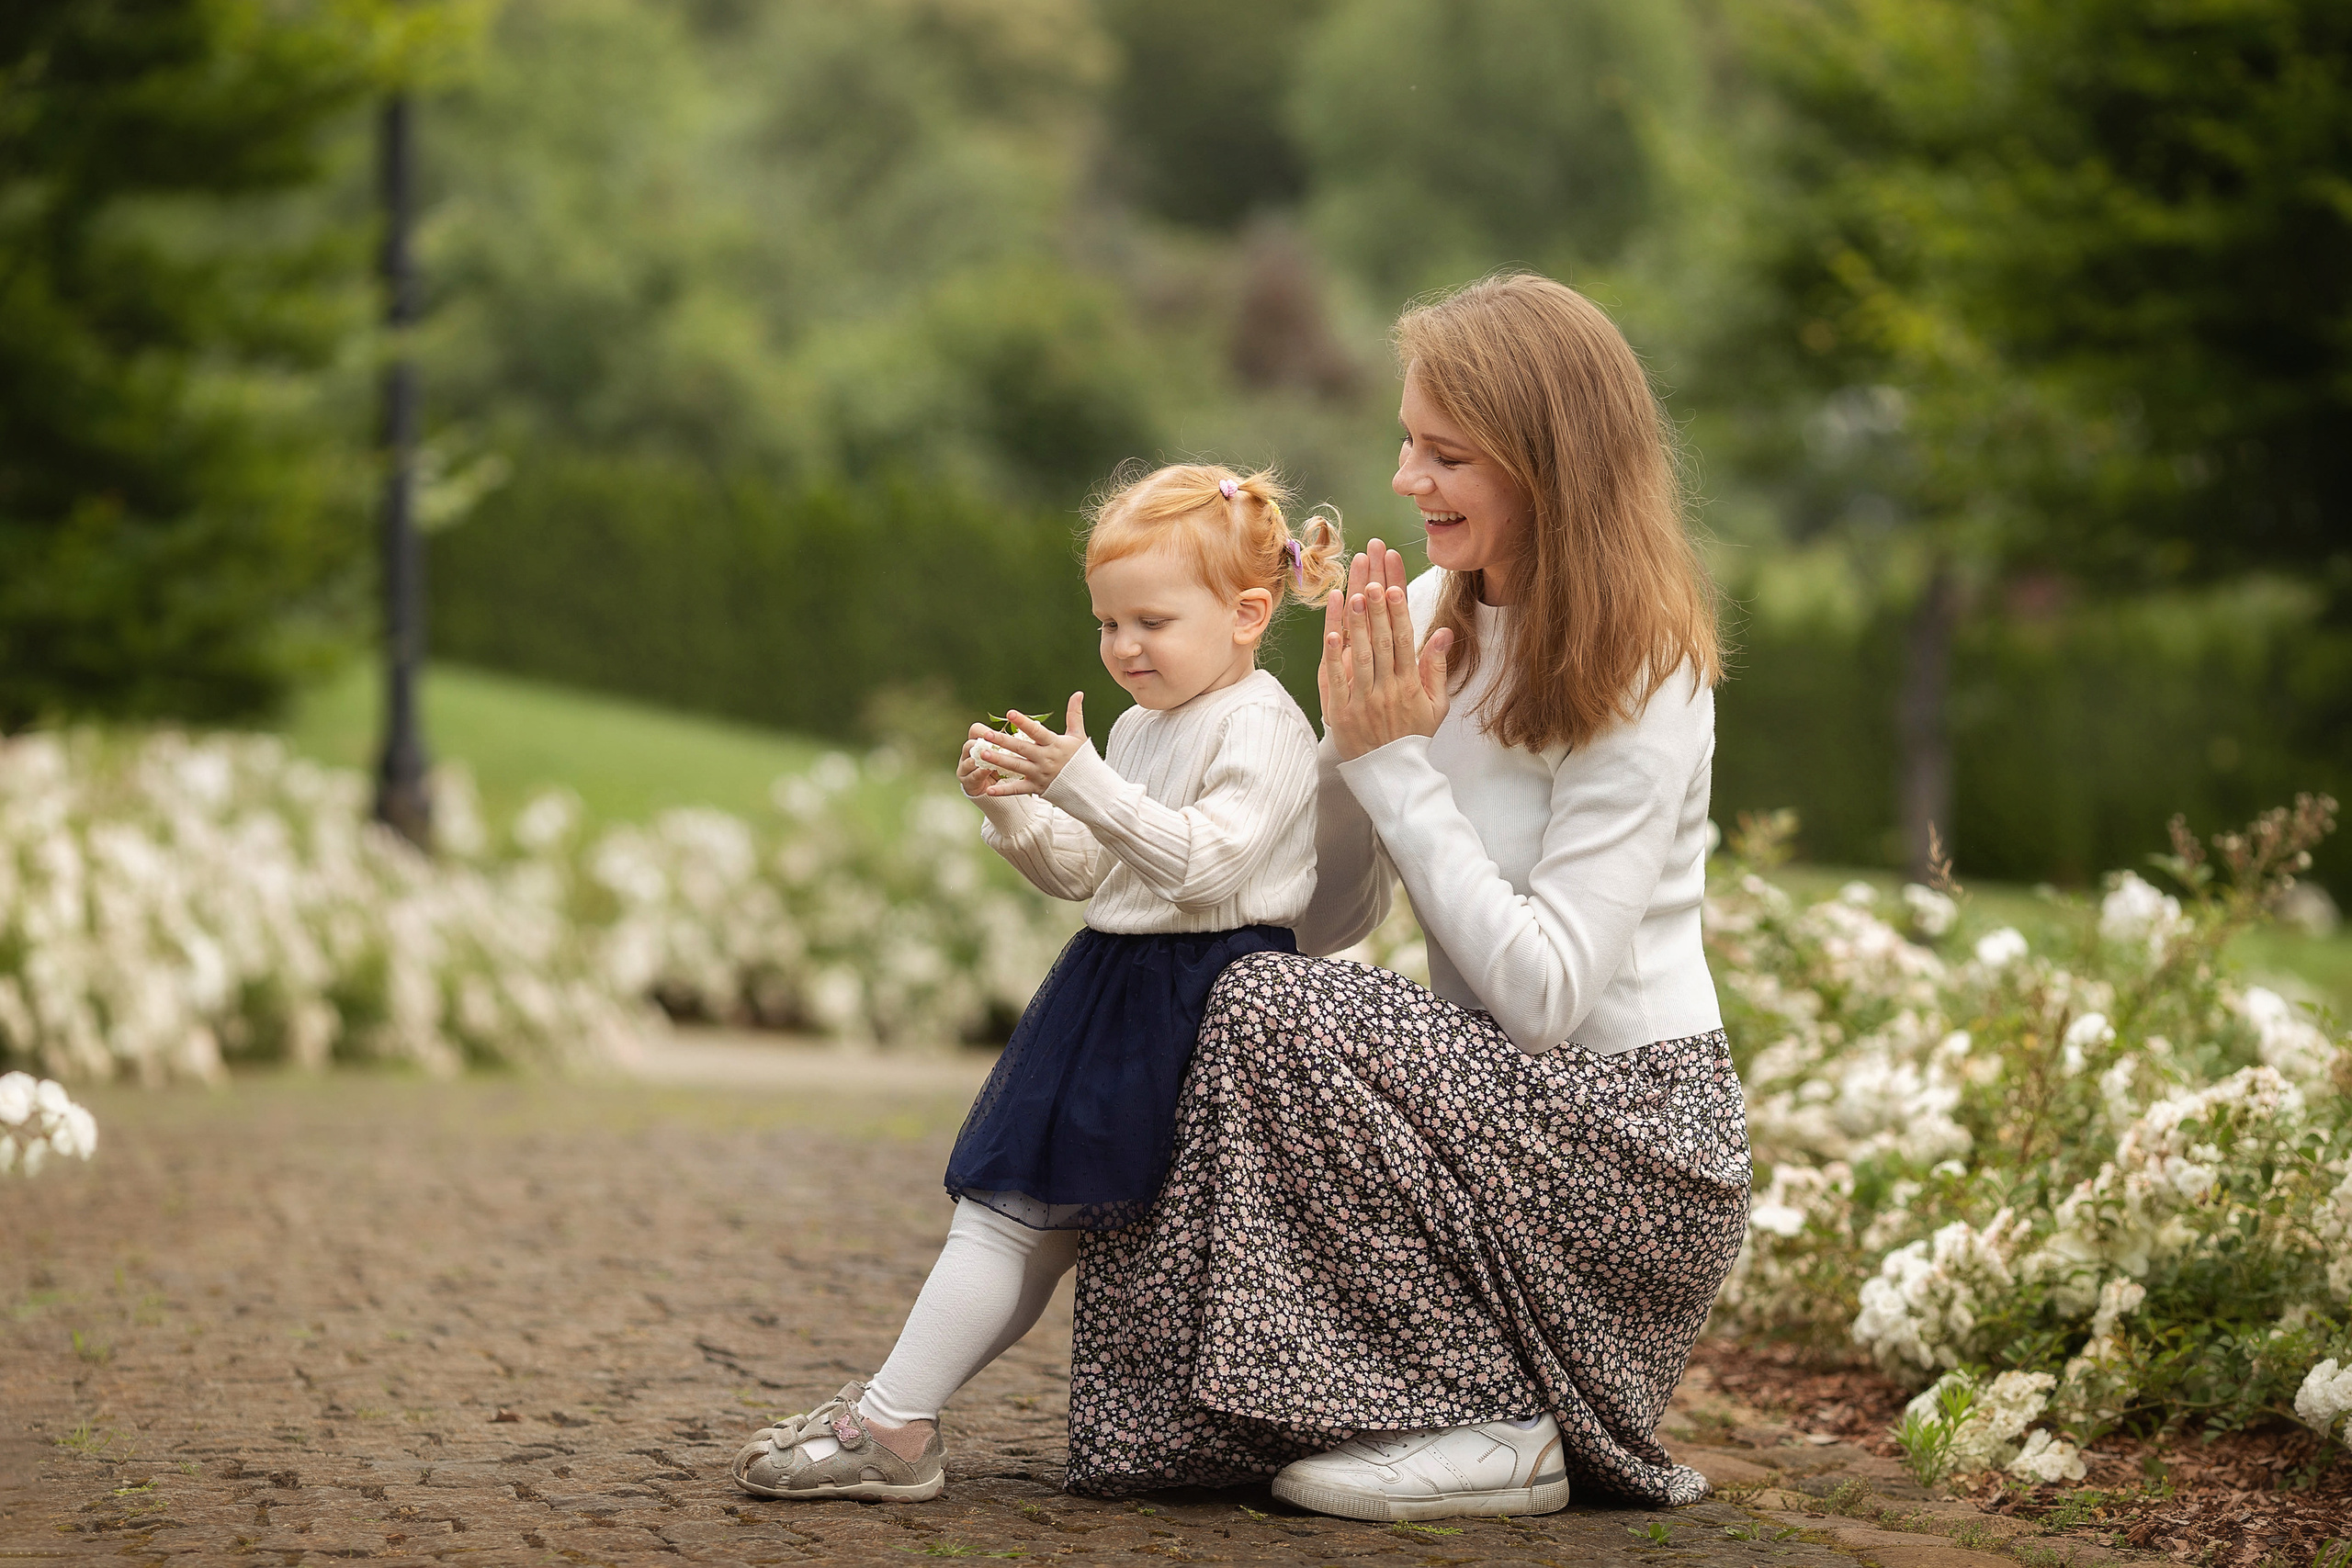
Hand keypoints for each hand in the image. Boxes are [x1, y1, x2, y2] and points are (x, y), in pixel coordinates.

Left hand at [962, 693, 1086, 796]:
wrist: (1089, 787)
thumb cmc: (1082, 758)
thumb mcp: (1078, 735)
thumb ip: (1074, 714)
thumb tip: (1078, 693)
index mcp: (1054, 744)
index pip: (1036, 732)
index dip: (1023, 722)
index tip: (1010, 713)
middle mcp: (1045, 759)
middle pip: (1021, 749)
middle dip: (1003, 741)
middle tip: (986, 735)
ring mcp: (1040, 775)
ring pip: (1016, 767)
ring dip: (998, 761)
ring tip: (982, 754)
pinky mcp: (1037, 788)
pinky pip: (1018, 789)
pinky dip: (1003, 791)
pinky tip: (988, 789)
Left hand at [1317, 540, 1453, 761]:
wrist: (1391, 772)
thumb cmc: (1413, 734)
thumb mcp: (1436, 705)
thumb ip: (1437, 667)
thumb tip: (1444, 632)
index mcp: (1410, 685)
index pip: (1404, 641)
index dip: (1399, 613)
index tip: (1394, 587)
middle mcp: (1387, 690)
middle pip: (1381, 642)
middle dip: (1377, 609)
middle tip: (1372, 580)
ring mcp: (1362, 700)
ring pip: (1360, 657)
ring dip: (1357, 625)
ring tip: (1354, 595)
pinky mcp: (1341, 712)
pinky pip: (1337, 681)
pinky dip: (1334, 657)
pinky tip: (1332, 633)